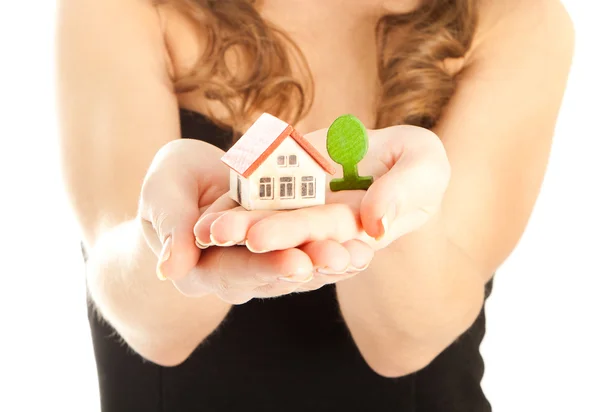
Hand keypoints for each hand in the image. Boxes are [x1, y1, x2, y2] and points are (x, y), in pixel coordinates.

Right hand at [138, 138, 372, 303]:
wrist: (190, 184)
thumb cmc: (171, 184)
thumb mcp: (163, 195)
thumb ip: (170, 227)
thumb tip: (170, 269)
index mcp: (202, 268)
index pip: (236, 270)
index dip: (266, 266)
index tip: (296, 262)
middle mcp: (236, 277)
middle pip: (276, 275)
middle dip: (311, 266)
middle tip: (341, 258)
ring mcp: (262, 268)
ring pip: (300, 270)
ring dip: (332, 263)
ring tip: (362, 253)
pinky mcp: (283, 253)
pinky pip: (311, 255)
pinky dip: (336, 251)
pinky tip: (364, 245)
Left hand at [194, 125, 449, 252]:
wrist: (389, 149)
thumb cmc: (415, 162)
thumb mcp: (424, 166)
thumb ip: (405, 192)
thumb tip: (375, 224)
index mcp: (358, 230)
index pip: (328, 235)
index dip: (301, 238)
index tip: (271, 244)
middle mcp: (323, 226)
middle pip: (289, 230)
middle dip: (260, 234)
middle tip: (225, 234)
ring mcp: (300, 208)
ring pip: (264, 218)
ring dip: (234, 226)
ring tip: (205, 229)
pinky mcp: (283, 184)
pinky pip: (254, 191)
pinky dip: (230, 200)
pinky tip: (204, 211)